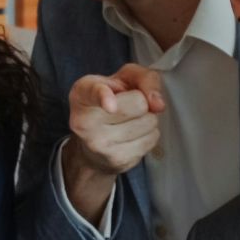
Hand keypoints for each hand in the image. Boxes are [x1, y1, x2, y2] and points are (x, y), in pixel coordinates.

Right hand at [60, 64, 164, 223]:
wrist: (90, 145)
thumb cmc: (106, 104)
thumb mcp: (118, 79)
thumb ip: (142, 77)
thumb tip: (158, 103)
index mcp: (80, 96)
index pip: (92, 91)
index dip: (105, 95)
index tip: (110, 103)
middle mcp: (85, 122)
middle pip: (138, 105)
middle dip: (142, 102)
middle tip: (129, 106)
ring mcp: (101, 146)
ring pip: (149, 123)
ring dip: (148, 120)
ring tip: (130, 121)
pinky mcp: (118, 162)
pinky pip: (151, 141)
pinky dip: (149, 136)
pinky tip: (132, 135)